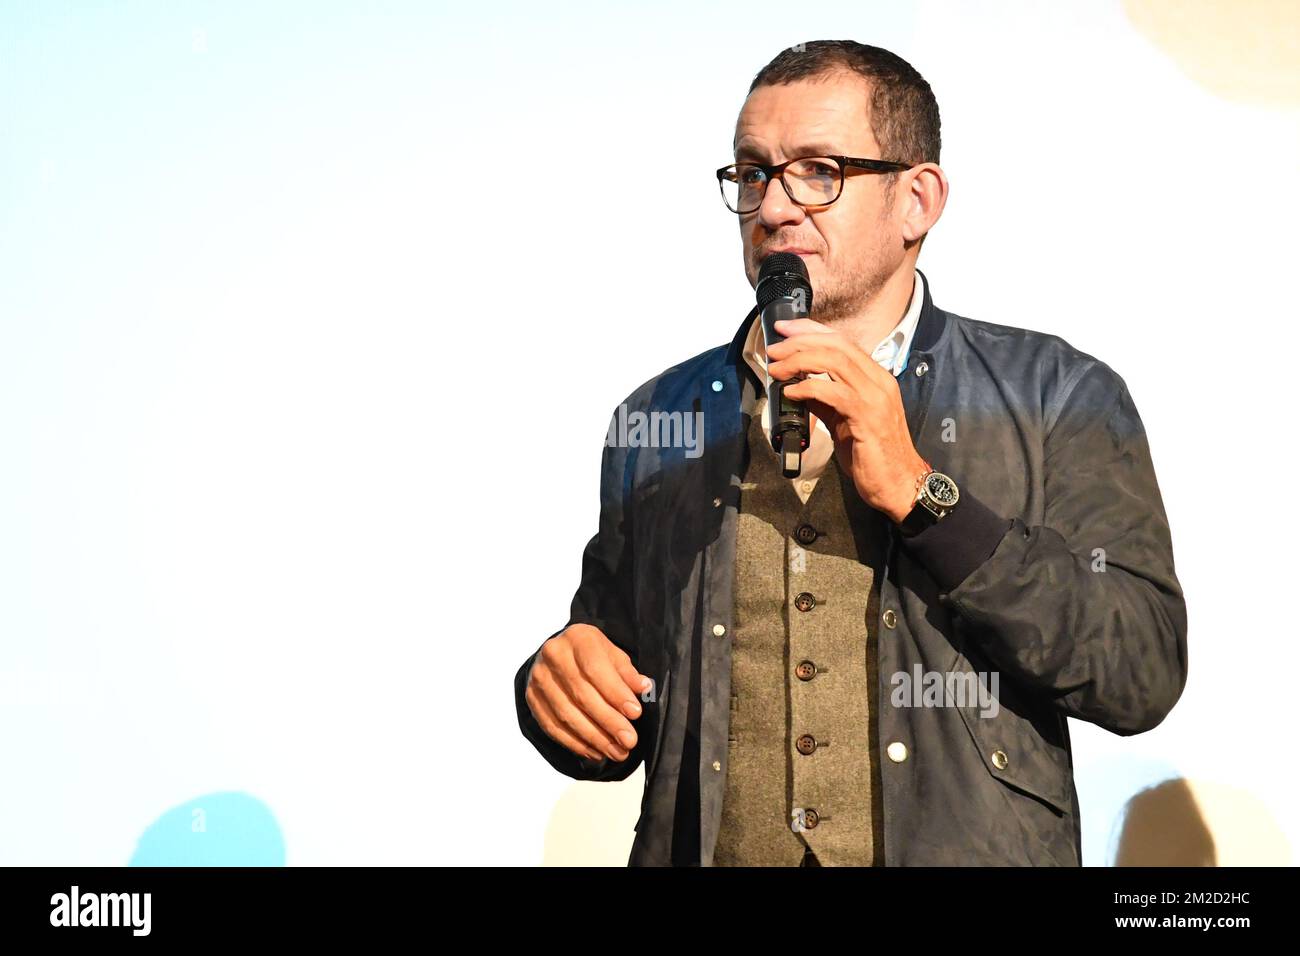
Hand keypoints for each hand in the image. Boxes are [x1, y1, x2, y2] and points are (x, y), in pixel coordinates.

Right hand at [524, 623, 652, 762]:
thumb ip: (627, 673)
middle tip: (629, 741)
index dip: (616, 693)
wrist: (560, 653)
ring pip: (567, 715)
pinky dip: (575, 743)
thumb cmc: (592, 656)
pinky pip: (553, 727)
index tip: (635, 713)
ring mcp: (539, 678)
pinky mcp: (532, 698)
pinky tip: (595, 752)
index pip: (595, 669)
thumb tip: (643, 688)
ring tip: (617, 752)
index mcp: (577, 638)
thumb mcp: (613, 655)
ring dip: (594, 738)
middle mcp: (553, 655)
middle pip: (581, 695)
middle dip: (608, 721)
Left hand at [766, 317, 928, 522]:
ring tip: (776, 369)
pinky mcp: (867, 417)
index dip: (811, 330)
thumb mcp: (845, 422)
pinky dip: (808, 388)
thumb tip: (797, 386)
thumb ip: (826, 401)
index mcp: (875, 378)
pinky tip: (791, 393)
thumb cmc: (873, 455)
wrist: (899, 484)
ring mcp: (875, 397)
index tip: (784, 329)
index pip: (842, 341)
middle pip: (837, 345)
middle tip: (774, 349)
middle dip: (800, 341)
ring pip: (835, 362)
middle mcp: (878, 381)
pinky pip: (834, 393)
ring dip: (800, 361)